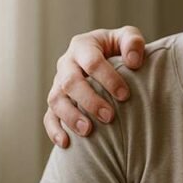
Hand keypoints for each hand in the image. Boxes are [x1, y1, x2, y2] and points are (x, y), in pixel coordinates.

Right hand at [43, 26, 147, 147]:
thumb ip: (133, 42)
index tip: (124, 95)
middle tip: (109, 117)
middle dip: (89, 100)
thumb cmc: (119, 49)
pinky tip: (66, 143)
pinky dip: (55, 130)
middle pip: (70, 82)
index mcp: (83, 46)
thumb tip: (133, 62)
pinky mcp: (56, 102)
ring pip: (56, 100)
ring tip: (87, 131)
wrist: (106, 59)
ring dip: (70, 116)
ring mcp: (58, 84)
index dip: (107, 78)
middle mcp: (66, 64)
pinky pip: (49, 116)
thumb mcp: (127, 38)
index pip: (91, 61)